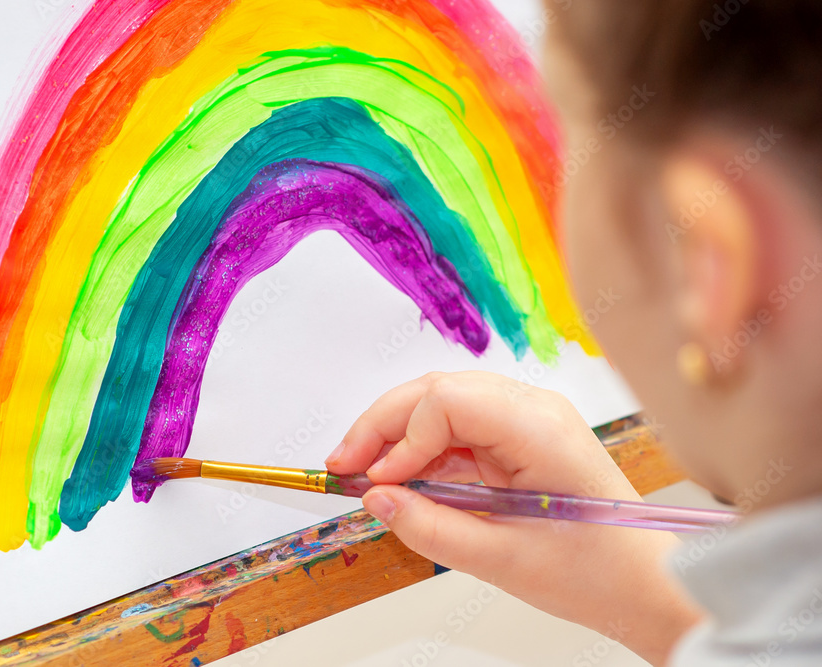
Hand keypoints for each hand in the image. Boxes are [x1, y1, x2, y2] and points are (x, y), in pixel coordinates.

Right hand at [326, 372, 700, 665]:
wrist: (644, 583)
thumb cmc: (594, 572)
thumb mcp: (503, 560)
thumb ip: (431, 528)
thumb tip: (376, 499)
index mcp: (539, 429)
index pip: (448, 400)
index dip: (401, 435)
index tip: (377, 480)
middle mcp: (533, 410)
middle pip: (437, 390)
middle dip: (384, 425)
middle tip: (345, 466)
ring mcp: (526, 419)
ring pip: (441, 404)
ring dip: (398, 435)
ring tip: (365, 474)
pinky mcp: (518, 437)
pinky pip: (456, 429)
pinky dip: (421, 450)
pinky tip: (401, 477)